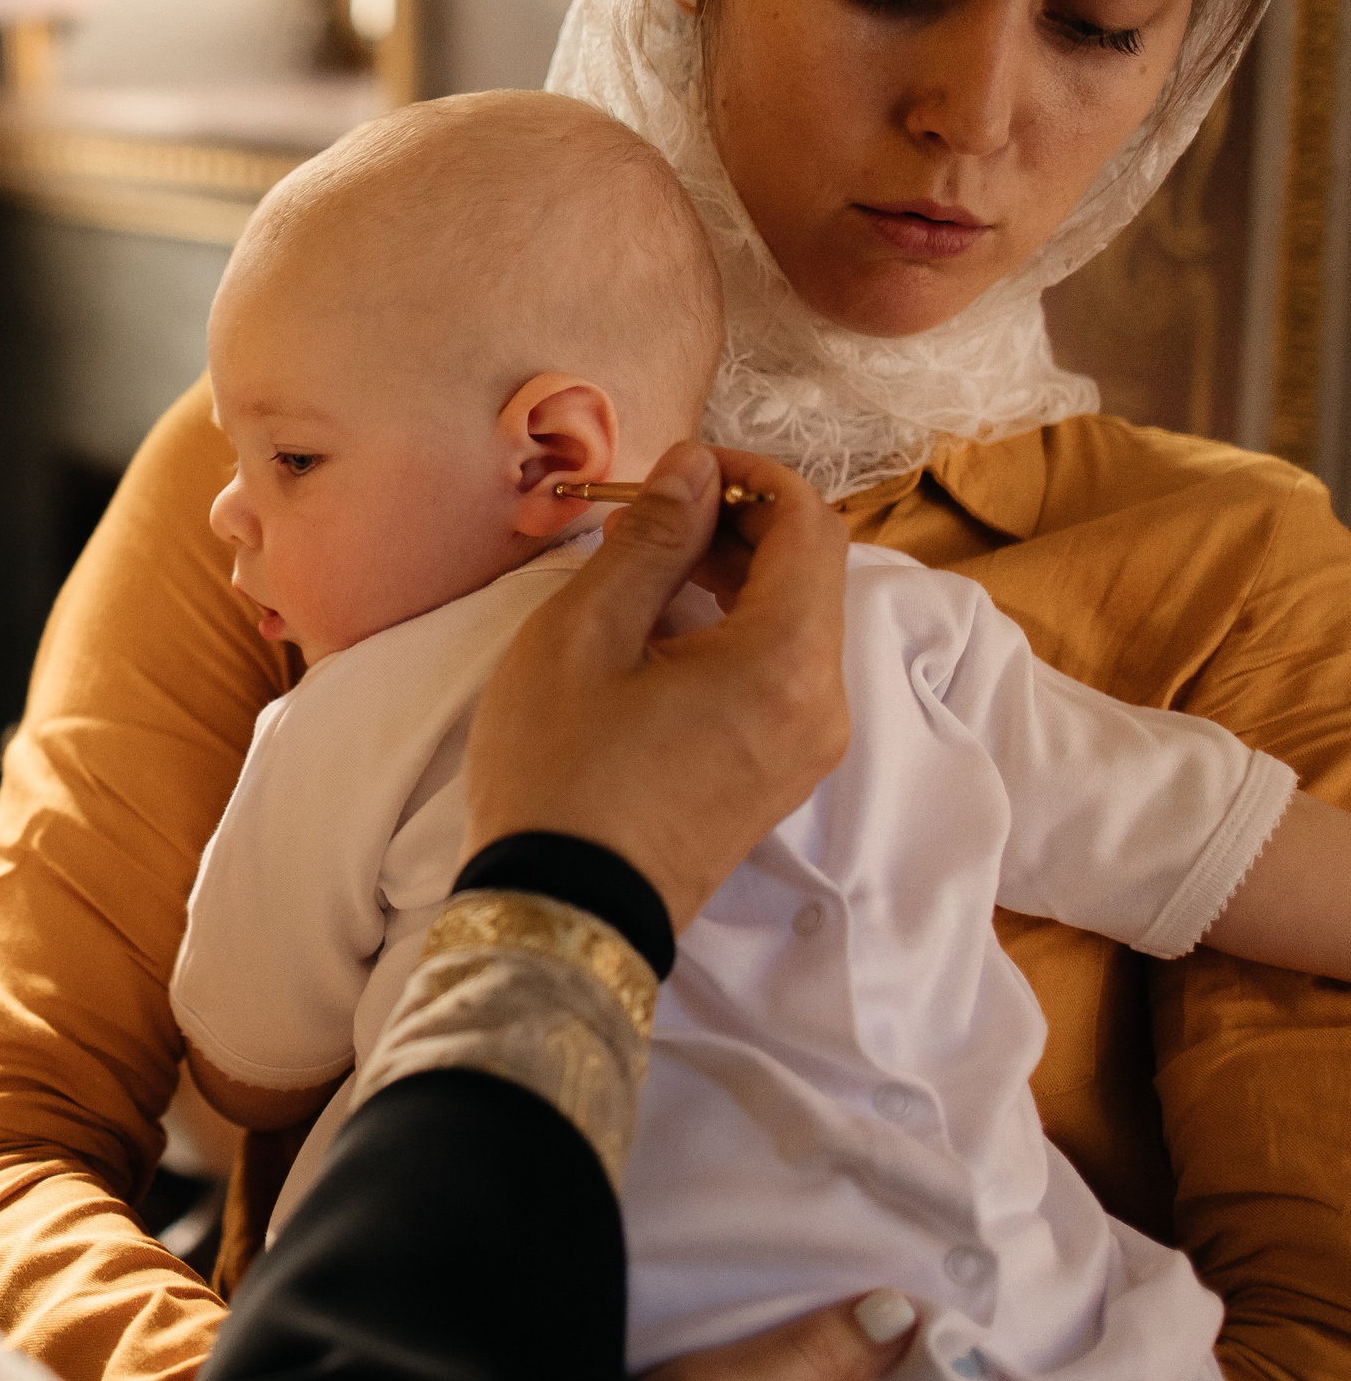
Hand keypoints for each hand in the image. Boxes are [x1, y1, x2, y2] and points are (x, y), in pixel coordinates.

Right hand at [465, 441, 850, 930]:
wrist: (563, 911)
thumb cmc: (560, 771)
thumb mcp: (583, 636)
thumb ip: (649, 540)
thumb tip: (693, 468)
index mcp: (785, 660)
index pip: (809, 523)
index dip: (749, 475)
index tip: (680, 470)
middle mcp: (822, 705)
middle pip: (810, 572)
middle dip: (737, 525)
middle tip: (649, 519)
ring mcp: (808, 749)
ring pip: (797, 624)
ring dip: (734, 579)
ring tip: (644, 577)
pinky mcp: (781, 778)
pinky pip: (782, 676)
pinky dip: (736, 634)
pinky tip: (662, 640)